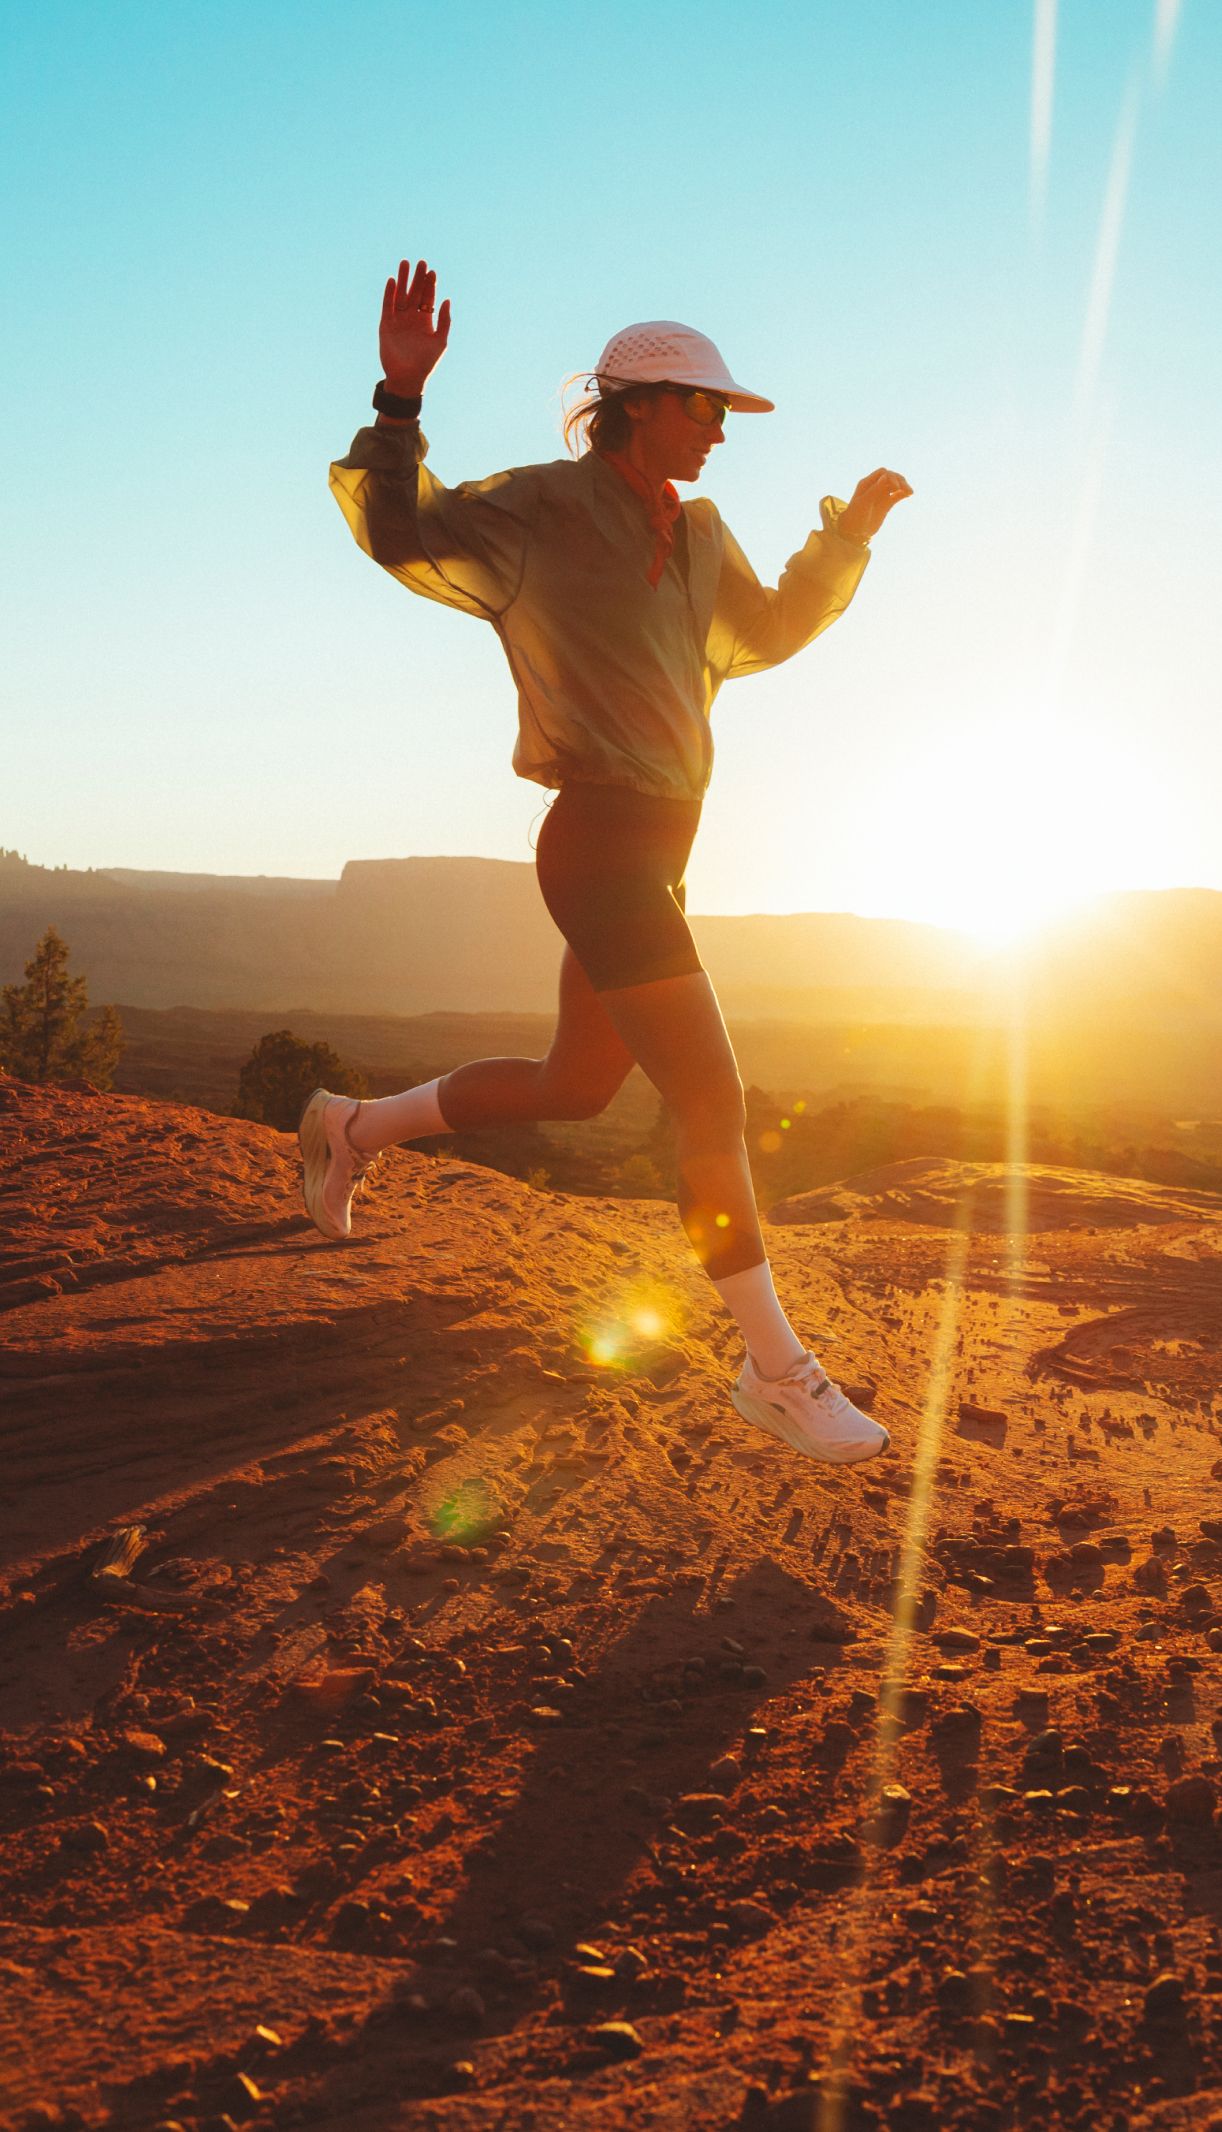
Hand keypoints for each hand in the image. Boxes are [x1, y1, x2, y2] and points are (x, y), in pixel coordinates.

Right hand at [379, 257, 451, 393]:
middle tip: (420, 262)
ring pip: (400, 295)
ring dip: (402, 280)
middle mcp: (411, 318)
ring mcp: (398, 320)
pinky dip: (389, 294)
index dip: (430, 285)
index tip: (432, 271)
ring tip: (404, 263)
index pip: (427, 298)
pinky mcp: (386, 324)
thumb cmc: (426, 363)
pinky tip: (392, 281)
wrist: (407, 377)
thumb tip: (447, 300)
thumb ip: (444, 321)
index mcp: (425, 321)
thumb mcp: (440, 341)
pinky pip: (388, 305)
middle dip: (417, 278)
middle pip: (414, 292)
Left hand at [837, 467, 912, 544]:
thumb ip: (875, 489)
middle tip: (907, 490)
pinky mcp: (886, 504)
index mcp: (867, 483)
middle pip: (891, 477)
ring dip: (903, 487)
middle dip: (900, 481)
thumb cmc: (856, 516)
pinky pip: (896, 495)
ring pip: (895, 486)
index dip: (891, 477)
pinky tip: (909, 495)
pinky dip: (903, 494)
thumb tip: (886, 477)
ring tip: (910, 492)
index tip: (896, 487)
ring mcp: (881, 495)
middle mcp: (875, 487)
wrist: (854, 533)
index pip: (883, 473)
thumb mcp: (864, 502)